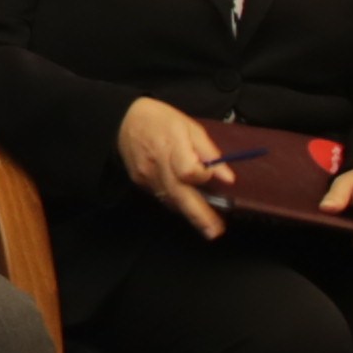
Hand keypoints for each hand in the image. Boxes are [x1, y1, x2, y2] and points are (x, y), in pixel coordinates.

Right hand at [117, 97, 231, 239]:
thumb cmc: (162, 121)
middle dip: (199, 215)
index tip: (212, 173)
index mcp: (172, 145)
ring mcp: (147, 177)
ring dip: (190, 215)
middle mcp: (158, 165)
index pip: (189, 171)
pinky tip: (188, 207)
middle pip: (180, 194)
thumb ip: (209, 152)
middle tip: (215, 231)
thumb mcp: (190, 127)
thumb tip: (228, 178)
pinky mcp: (141, 183)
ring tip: (209, 227)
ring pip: (171, 200)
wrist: (124, 121)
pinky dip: (177, 203)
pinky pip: (163, 197)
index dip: (203, 176)